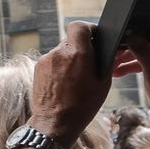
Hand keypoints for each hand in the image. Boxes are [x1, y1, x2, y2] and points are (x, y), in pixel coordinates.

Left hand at [27, 23, 112, 141]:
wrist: (55, 122)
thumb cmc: (82, 105)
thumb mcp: (103, 83)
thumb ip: (106, 62)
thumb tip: (112, 50)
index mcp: (78, 53)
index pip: (79, 26)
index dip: (88, 29)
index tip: (95, 37)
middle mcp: (59, 52)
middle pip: (71, 40)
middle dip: (81, 49)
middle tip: (89, 64)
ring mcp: (46, 59)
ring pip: (61, 52)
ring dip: (70, 59)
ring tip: (76, 78)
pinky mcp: (37, 67)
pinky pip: (52, 61)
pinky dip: (59, 67)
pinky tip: (64, 83)